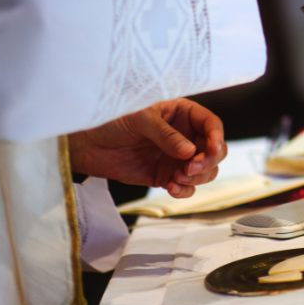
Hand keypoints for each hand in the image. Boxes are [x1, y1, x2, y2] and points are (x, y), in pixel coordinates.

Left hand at [69, 98, 225, 197]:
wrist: (87, 144)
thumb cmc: (111, 121)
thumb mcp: (140, 120)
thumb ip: (167, 135)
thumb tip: (189, 151)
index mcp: (182, 114)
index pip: (211, 124)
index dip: (217, 137)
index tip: (211, 149)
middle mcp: (184, 136)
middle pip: (215, 150)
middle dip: (208, 161)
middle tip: (191, 168)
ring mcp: (177, 157)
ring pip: (205, 171)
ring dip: (198, 178)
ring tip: (178, 178)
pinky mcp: (166, 175)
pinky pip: (186, 186)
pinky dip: (184, 190)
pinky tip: (171, 187)